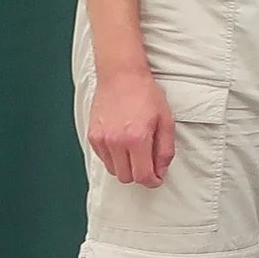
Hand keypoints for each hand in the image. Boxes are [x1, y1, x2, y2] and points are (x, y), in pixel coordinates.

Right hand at [88, 66, 175, 186]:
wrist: (121, 76)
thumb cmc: (146, 95)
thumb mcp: (166, 122)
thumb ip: (165, 150)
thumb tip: (160, 171)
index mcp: (136, 139)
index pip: (142, 176)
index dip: (152, 181)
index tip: (157, 178)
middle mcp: (115, 142)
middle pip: (126, 177)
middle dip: (139, 175)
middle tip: (148, 164)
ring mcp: (101, 139)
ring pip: (113, 170)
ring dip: (126, 167)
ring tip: (136, 151)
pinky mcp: (92, 136)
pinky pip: (103, 159)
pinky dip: (114, 158)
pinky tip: (123, 145)